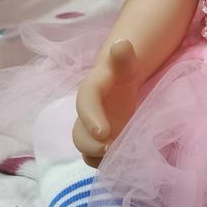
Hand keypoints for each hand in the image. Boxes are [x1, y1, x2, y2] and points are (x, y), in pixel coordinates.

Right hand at [73, 39, 140, 167]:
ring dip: (98, 158)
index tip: (104, 133)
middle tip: (113, 149)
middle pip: (79, 135)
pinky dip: (107, 163)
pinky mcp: (101, 142)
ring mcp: (92, 131)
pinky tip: (124, 162)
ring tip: (120, 159)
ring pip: (86, 150)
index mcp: (90, 92)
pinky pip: (97, 157)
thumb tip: (121, 43)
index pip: (85, 103)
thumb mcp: (127, 63)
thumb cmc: (122, 72)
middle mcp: (87, 115)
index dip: (90, 118)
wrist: (119, 83)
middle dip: (92, 146)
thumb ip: (124, 56)